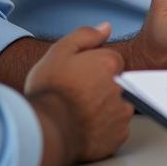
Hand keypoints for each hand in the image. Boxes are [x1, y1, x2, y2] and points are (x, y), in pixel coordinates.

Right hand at [25, 22, 132, 161]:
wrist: (44, 132)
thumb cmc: (50, 91)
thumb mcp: (59, 52)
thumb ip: (85, 36)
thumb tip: (106, 28)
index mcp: (109, 64)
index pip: (112, 61)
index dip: (94, 68)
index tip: (80, 78)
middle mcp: (122, 87)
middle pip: (116, 83)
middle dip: (101, 88)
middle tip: (78, 96)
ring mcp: (121, 114)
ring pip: (118, 106)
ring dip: (105, 109)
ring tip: (80, 114)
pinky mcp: (118, 138)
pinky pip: (115, 130)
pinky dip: (104, 130)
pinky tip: (85, 129)